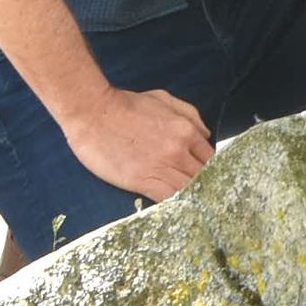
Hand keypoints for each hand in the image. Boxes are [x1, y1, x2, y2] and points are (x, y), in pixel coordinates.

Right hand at [59, 82, 214, 200]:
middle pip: (204, 176)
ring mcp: (162, 167)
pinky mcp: (143, 181)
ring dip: (192, 196)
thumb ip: (190, 116)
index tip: (204, 175)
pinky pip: (169, 198)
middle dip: (204, 183)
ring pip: (190, 189)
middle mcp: (179, 150)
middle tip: (200, 191)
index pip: (211, 158)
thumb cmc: (127, 104)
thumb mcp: (164, 99)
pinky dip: (175, 203)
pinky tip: (175, 206)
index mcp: (186, 130)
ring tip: (190, 201)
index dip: (209, 168)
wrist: (94, 112)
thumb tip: (205, 136)